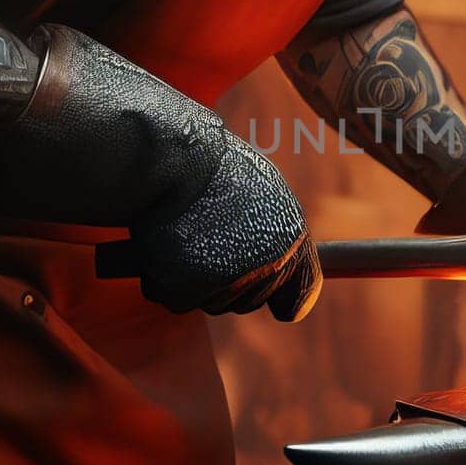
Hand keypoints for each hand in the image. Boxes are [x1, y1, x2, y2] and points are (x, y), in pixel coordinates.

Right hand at [0, 26, 320, 321]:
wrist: (169, 154)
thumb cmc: (208, 164)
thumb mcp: (259, 189)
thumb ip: (271, 229)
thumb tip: (282, 263)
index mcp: (292, 234)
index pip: (304, 289)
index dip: (290, 300)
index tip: (283, 311)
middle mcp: (269, 261)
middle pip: (250, 301)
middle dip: (228, 284)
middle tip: (205, 245)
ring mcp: (231, 277)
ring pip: (213, 302)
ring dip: (195, 279)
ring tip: (184, 233)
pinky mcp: (191, 287)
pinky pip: (176, 299)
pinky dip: (163, 279)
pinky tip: (162, 244)